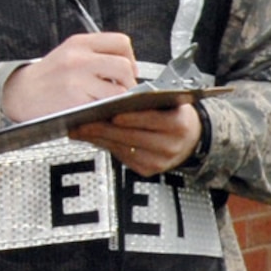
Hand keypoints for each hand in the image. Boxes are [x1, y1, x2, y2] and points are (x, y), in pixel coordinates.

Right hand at [2, 32, 136, 123]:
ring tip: (108, 101)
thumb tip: (127, 68)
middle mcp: (79, 59)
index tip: (127, 70)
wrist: (21, 94)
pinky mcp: (76, 101)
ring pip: (118, 90)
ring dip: (119, 99)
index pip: (121, 42)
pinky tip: (97, 110)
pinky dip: (106, 111)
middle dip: (129, 82)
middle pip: (124, 66)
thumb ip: (96, 55)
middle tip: (122, 90)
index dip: (130, 58)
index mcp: (80, 43)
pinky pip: (105, 108)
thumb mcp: (69, 54)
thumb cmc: (47, 77)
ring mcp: (78, 80)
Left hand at [80, 102, 202, 177]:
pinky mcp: (148, 170)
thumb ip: (148, 100)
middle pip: (132, 137)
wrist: (190, 139)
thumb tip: (115, 100)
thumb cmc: (174, 114)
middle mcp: (170, 145)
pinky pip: (123, 157)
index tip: (110, 114)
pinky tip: (93, 138)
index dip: (130, 118)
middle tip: (82, 122)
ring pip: (123, 149)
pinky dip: (107, 146)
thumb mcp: (169, 102)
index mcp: (178, 124)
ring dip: (99, 139)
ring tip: (80, 130)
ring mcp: (159, 161)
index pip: (151, 120)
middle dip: (104, 129)